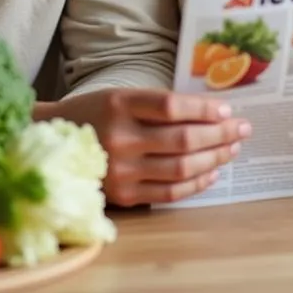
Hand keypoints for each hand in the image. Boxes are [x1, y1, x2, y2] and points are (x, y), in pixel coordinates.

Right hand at [37, 88, 250, 205]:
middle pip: (182, 138)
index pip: (172, 106)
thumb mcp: (119, 97)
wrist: (50, 143)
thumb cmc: (93, 114)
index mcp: (119, 103)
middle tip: (242, 129)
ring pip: (180, 167)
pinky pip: (168, 193)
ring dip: (213, 158)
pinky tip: (211, 172)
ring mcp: (121, 169)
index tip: (227, 109)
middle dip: (219, 134)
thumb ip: (156, 104)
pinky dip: (195, 183)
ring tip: (231, 149)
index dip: (204, 109)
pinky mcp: (123, 195)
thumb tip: (208, 112)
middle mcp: (120, 136)